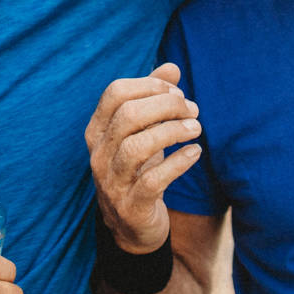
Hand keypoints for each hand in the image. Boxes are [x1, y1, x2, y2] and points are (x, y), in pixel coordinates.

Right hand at [85, 62, 204, 253]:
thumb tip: (172, 67)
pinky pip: (153, 180)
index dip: (149, 85)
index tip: (176, 92)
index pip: (115, 93)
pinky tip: (195, 152)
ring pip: (137, 147)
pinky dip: (178, 162)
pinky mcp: (132, 206)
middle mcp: (98, 154)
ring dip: (172, 132)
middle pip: (128, 116)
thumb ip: (153, 99)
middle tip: (192, 110)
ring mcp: (112, 182)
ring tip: (196, 128)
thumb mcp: (142, 133)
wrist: (132, 226)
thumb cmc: (138, 169)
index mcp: (97, 131)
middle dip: (166, 106)